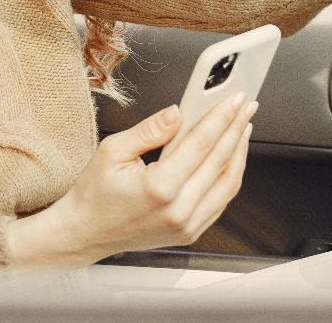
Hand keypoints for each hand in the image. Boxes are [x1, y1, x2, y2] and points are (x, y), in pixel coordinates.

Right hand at [4, 95, 253, 268]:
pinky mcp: (190, 233)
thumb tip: (177, 112)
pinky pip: (220, 201)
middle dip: (236, 128)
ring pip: (228, 184)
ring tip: (242, 127)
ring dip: (239, 152)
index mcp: (160, 188)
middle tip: (246, 106)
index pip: (202, 144)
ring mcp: (187, 226)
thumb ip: (150, 130)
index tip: (235, 98)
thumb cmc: (94, 194)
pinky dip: (229, 175)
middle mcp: (178, 210)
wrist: (85, 233)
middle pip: (221, 162)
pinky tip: (230, 156)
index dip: (222, 117)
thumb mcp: (113, 150)